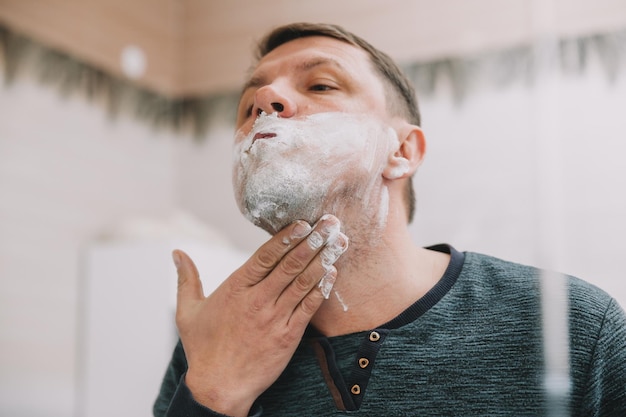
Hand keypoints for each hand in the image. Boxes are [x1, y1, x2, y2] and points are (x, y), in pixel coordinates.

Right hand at [173, 215, 347, 416]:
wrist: (219, 387)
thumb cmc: (203, 348)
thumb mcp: (187, 311)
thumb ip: (187, 278)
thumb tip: (176, 253)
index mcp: (236, 289)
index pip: (266, 256)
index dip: (286, 237)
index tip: (302, 222)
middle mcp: (258, 300)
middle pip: (290, 265)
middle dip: (313, 241)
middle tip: (329, 223)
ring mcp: (275, 318)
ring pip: (303, 282)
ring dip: (323, 260)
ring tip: (338, 241)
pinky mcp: (288, 336)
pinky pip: (309, 307)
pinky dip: (322, 289)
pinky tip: (333, 273)